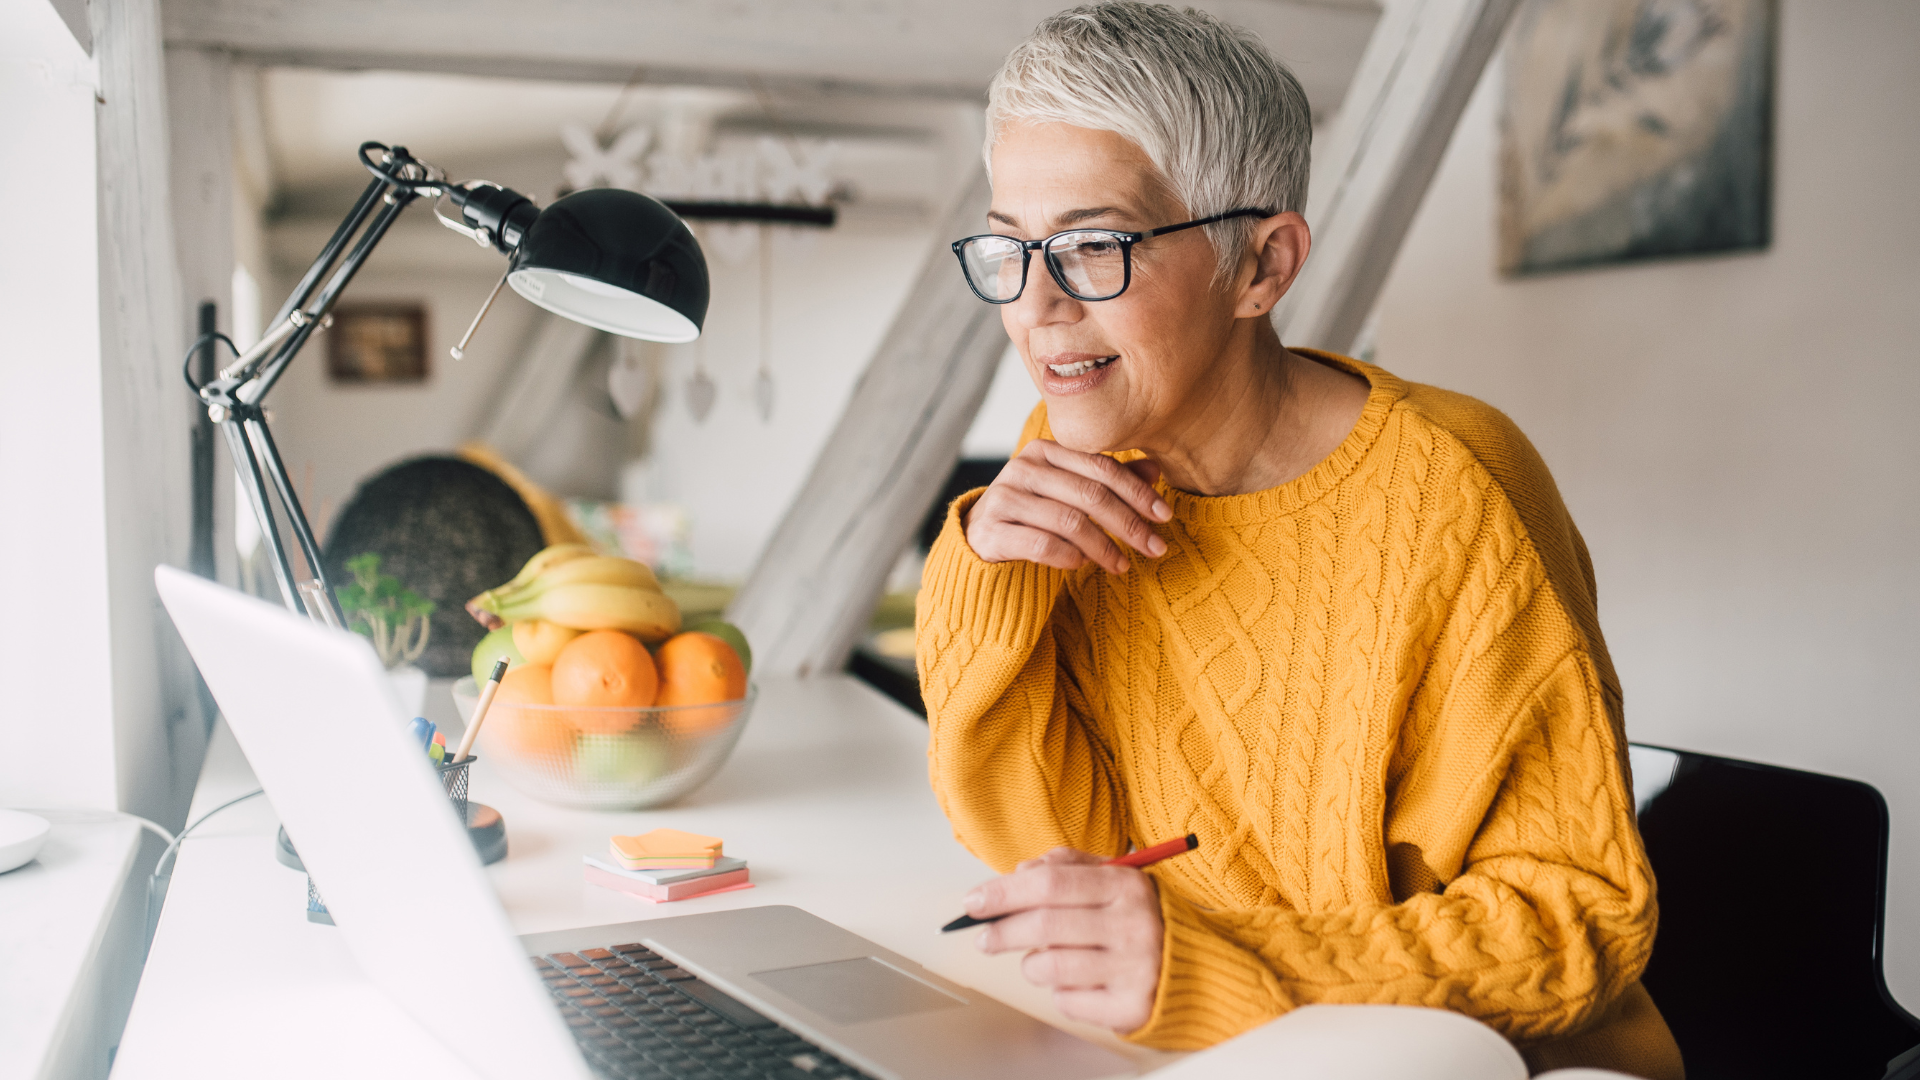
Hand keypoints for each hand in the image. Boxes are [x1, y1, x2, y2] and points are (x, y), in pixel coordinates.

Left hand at [964, 847, 1164, 1033]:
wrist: (1190, 964)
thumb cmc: (1135, 916)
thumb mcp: (1111, 876)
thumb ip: (1065, 866)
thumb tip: (1019, 872)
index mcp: (1125, 884)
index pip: (1049, 883)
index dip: (1003, 892)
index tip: (974, 902)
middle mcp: (1132, 924)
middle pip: (1043, 925)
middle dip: (1001, 932)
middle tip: (984, 938)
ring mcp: (1134, 968)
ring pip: (1049, 967)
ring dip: (1032, 964)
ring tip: (1044, 959)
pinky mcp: (1130, 1006)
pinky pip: (1067, 1002)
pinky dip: (1060, 992)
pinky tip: (1076, 982)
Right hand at [966, 440, 1170, 573]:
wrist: (979, 539)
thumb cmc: (1034, 513)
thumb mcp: (1070, 492)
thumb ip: (1108, 480)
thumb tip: (1155, 470)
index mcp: (1045, 450)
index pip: (1101, 467)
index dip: (1137, 492)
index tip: (1164, 516)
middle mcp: (1022, 468)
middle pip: (1090, 494)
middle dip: (1129, 523)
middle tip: (1155, 548)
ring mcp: (1003, 498)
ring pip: (1070, 521)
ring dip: (1104, 547)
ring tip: (1123, 565)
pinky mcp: (991, 531)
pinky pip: (1042, 545)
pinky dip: (1069, 557)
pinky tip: (1083, 565)